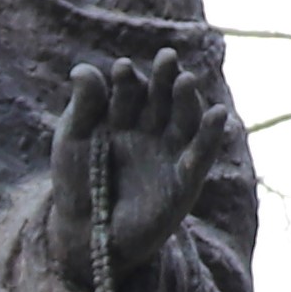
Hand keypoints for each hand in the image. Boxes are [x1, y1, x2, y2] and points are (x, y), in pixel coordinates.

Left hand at [59, 46, 218, 280]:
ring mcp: (170, 153)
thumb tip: (82, 69)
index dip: (127, 80)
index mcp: (123, 116)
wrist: (86, 234)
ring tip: (184, 80)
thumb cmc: (76, 184)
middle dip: (164, 78)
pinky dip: (210, 135)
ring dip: (187, 99)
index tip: (121, 69)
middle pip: (162, 97)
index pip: (129, 91)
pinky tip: (218, 114)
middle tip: (166, 57)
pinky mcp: (184, 180)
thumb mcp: (73, 141)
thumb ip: (83, 106)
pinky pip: (201, 154)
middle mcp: (151, 130)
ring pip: (184, 119)